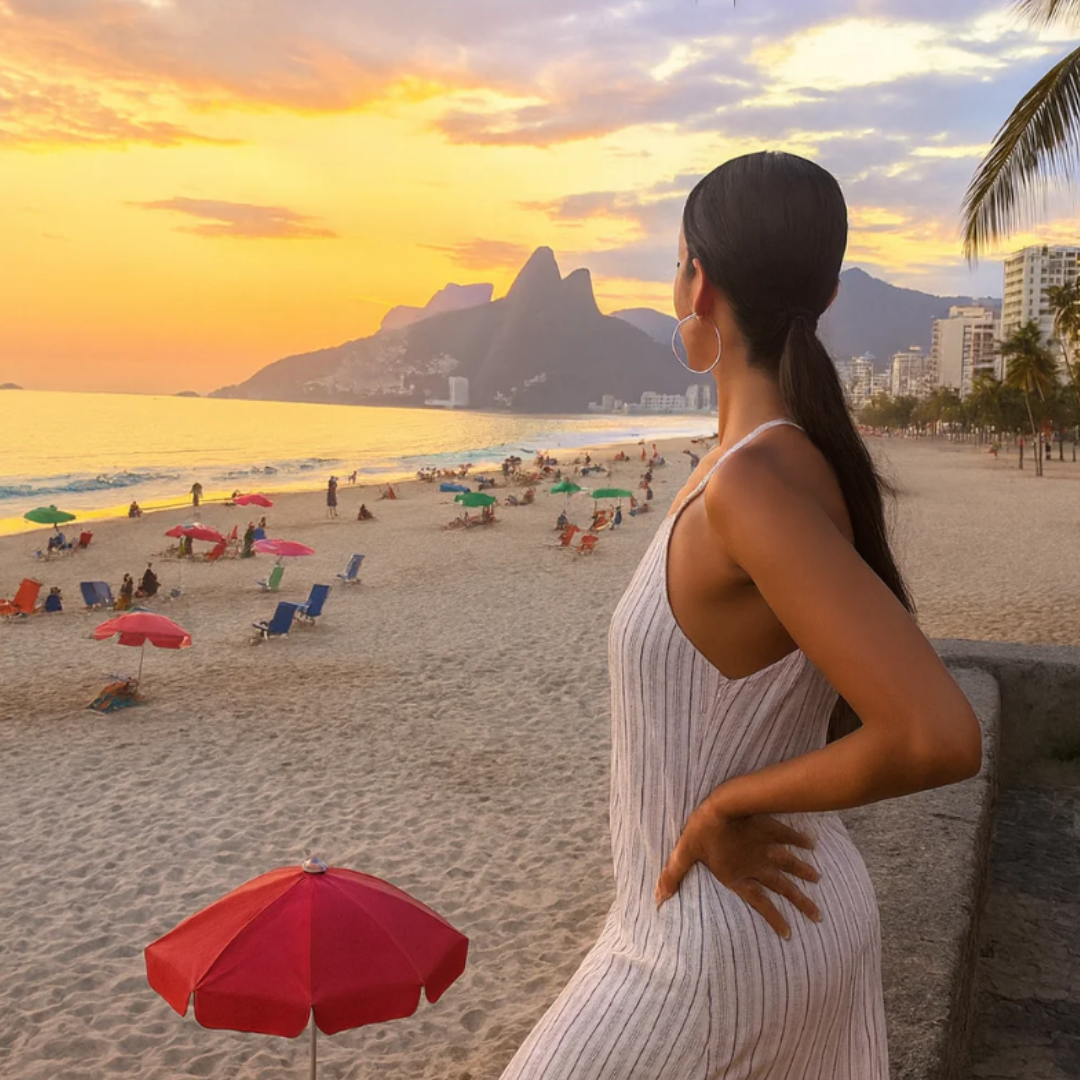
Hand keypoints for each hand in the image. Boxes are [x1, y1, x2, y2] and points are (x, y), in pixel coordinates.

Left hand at [654, 800, 821, 938]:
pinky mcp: (770, 827)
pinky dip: (800, 840)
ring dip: (804, 872)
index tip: (789, 933)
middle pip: (783, 888)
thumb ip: (673, 876)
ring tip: (818, 880)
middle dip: (800, 902)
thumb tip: (657, 899)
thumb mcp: (685, 853)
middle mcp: (757, 865)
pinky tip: (811, 844)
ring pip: (790, 863)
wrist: (721, 804)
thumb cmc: (702, 829)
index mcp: (739, 875)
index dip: (774, 918)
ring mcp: (766, 846)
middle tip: (818, 916)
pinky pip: (788, 835)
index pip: (760, 903)